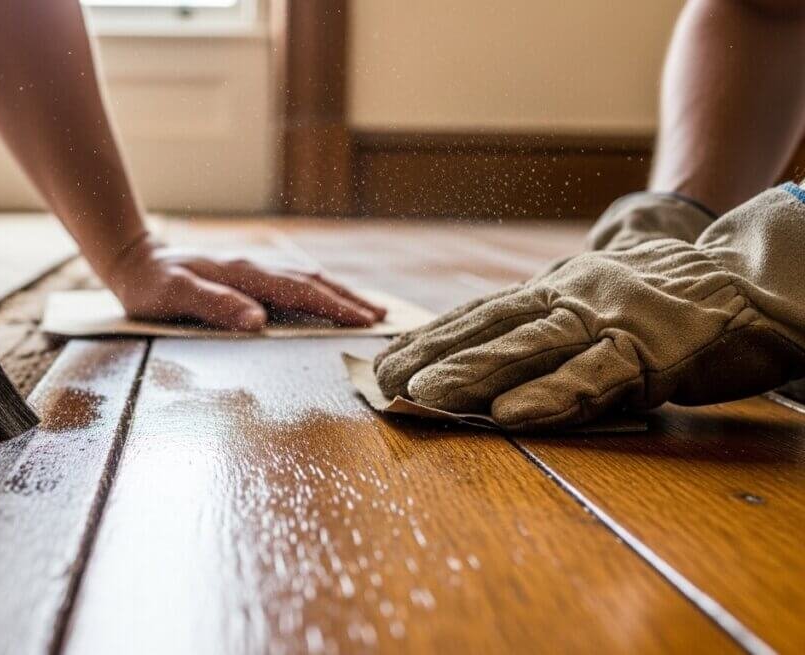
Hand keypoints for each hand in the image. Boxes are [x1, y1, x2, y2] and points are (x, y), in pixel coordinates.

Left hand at [104, 234, 386, 330]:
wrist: (134, 258)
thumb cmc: (150, 285)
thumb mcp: (174, 297)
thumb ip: (215, 306)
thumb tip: (258, 322)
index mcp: (243, 274)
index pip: (298, 292)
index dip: (333, 307)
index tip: (363, 321)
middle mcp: (254, 266)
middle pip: (312, 281)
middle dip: (349, 299)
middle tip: (383, 318)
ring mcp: (253, 267)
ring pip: (306, 278)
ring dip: (338, 292)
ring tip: (368, 307)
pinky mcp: (248, 273)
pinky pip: (292, 280)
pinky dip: (318, 288)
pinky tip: (327, 295)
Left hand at [375, 185, 804, 430]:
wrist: (754, 277)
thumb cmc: (673, 293)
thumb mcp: (599, 295)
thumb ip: (552, 316)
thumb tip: (500, 348)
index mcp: (557, 288)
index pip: (479, 314)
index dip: (429, 337)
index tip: (384, 359)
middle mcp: (572, 298)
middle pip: (488, 328)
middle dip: (430, 355)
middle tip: (379, 382)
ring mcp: (608, 323)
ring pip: (527, 347)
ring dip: (470, 372)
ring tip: (420, 394)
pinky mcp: (649, 353)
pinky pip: (591, 377)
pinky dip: (547, 395)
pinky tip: (506, 413)